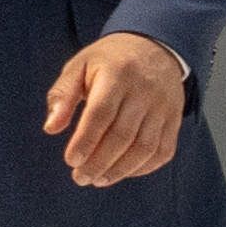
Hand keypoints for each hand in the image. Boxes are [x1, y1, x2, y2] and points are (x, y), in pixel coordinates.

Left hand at [43, 32, 188, 187]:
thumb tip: (50, 128)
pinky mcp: (175, 119)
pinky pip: (163, 151)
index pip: (101, 113)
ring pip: (145, 147)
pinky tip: (123, 172)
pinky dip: (143, 168)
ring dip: (120, 170)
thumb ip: (62, 95)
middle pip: (122, 135)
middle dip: (99, 162)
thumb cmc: (109, 61)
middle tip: (80, 177)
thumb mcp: (79, 65)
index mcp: (117, 74)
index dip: (85, 140)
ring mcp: (163, 107)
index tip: (71, 160)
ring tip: (98, 179)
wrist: (154, 47)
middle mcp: (144, 91)